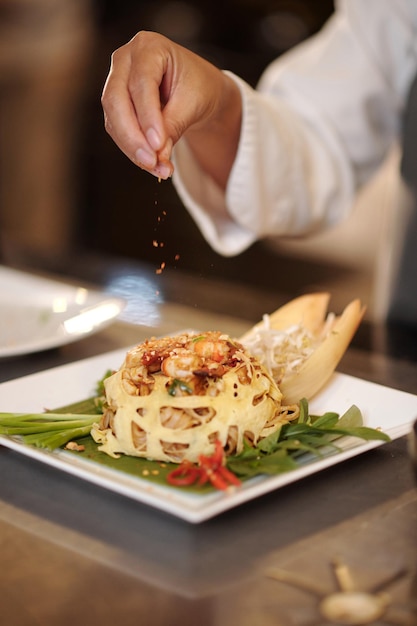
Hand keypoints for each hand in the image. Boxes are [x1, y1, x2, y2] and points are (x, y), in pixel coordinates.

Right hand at [101, 31, 241, 186]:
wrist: (197, 90)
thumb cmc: (198, 88)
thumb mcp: (193, 103)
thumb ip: (174, 125)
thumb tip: (157, 156)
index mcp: (149, 47)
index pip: (141, 83)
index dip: (147, 116)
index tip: (157, 145)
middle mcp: (125, 60)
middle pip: (117, 100)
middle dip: (133, 136)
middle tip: (151, 163)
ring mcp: (115, 81)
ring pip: (114, 118)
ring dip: (133, 148)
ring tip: (157, 169)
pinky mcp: (115, 105)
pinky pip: (117, 130)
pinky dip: (133, 150)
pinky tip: (152, 164)